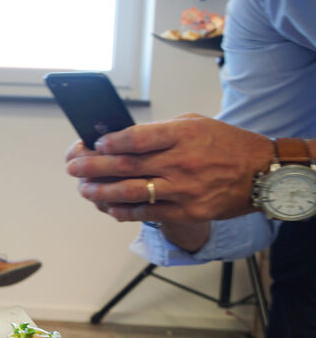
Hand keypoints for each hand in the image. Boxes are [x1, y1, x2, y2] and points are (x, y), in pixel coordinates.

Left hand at [65, 114, 272, 223]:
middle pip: (127, 166)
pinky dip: (125, 211)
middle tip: (74, 167)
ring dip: (102, 192)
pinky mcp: (189, 210)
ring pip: (133, 192)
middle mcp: (181, 162)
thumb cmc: (226, 144)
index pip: (137, 139)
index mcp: (182, 135)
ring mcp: (184, 189)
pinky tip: (110, 208)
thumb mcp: (195, 124)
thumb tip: (121, 138)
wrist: (263, 173)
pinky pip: (149, 213)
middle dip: (93, 167)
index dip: (110, 143)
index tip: (94, 144)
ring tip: (84, 189)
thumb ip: (160, 131)